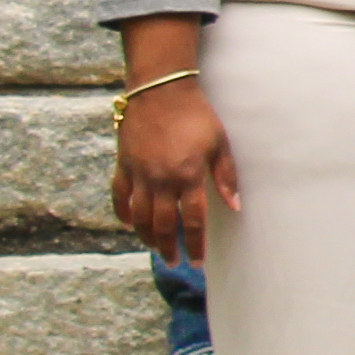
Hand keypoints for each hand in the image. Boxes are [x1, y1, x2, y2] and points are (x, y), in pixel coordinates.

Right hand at [111, 75, 236, 255]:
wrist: (160, 91)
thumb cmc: (196, 114)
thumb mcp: (219, 143)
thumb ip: (226, 176)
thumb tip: (235, 205)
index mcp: (188, 176)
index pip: (192, 221)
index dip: (195, 244)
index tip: (197, 262)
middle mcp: (161, 180)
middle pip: (163, 226)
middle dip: (170, 249)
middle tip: (175, 263)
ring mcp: (139, 174)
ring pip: (139, 217)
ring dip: (147, 237)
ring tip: (156, 248)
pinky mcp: (123, 165)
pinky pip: (119, 196)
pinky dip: (123, 213)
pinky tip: (130, 223)